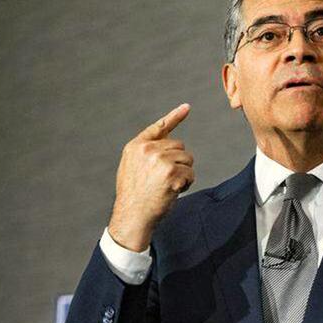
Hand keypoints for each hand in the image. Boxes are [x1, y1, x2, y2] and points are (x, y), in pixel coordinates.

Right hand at [108, 103, 194, 250]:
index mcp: (136, 146)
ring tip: (168, 186)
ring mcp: (160, 160)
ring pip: (187, 159)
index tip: (187, 107)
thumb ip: (146, 154)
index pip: (158, 127)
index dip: (174, 117)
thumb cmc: (134, 196)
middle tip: (166, 179)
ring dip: (184, 173)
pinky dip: (186, 183)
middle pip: (179, 146)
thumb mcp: (132, 168)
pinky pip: (190, 173)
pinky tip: (173, 191)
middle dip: (179, 162)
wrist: (133, 215)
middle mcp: (147, 149)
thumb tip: (168, 146)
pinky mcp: (171, 172)